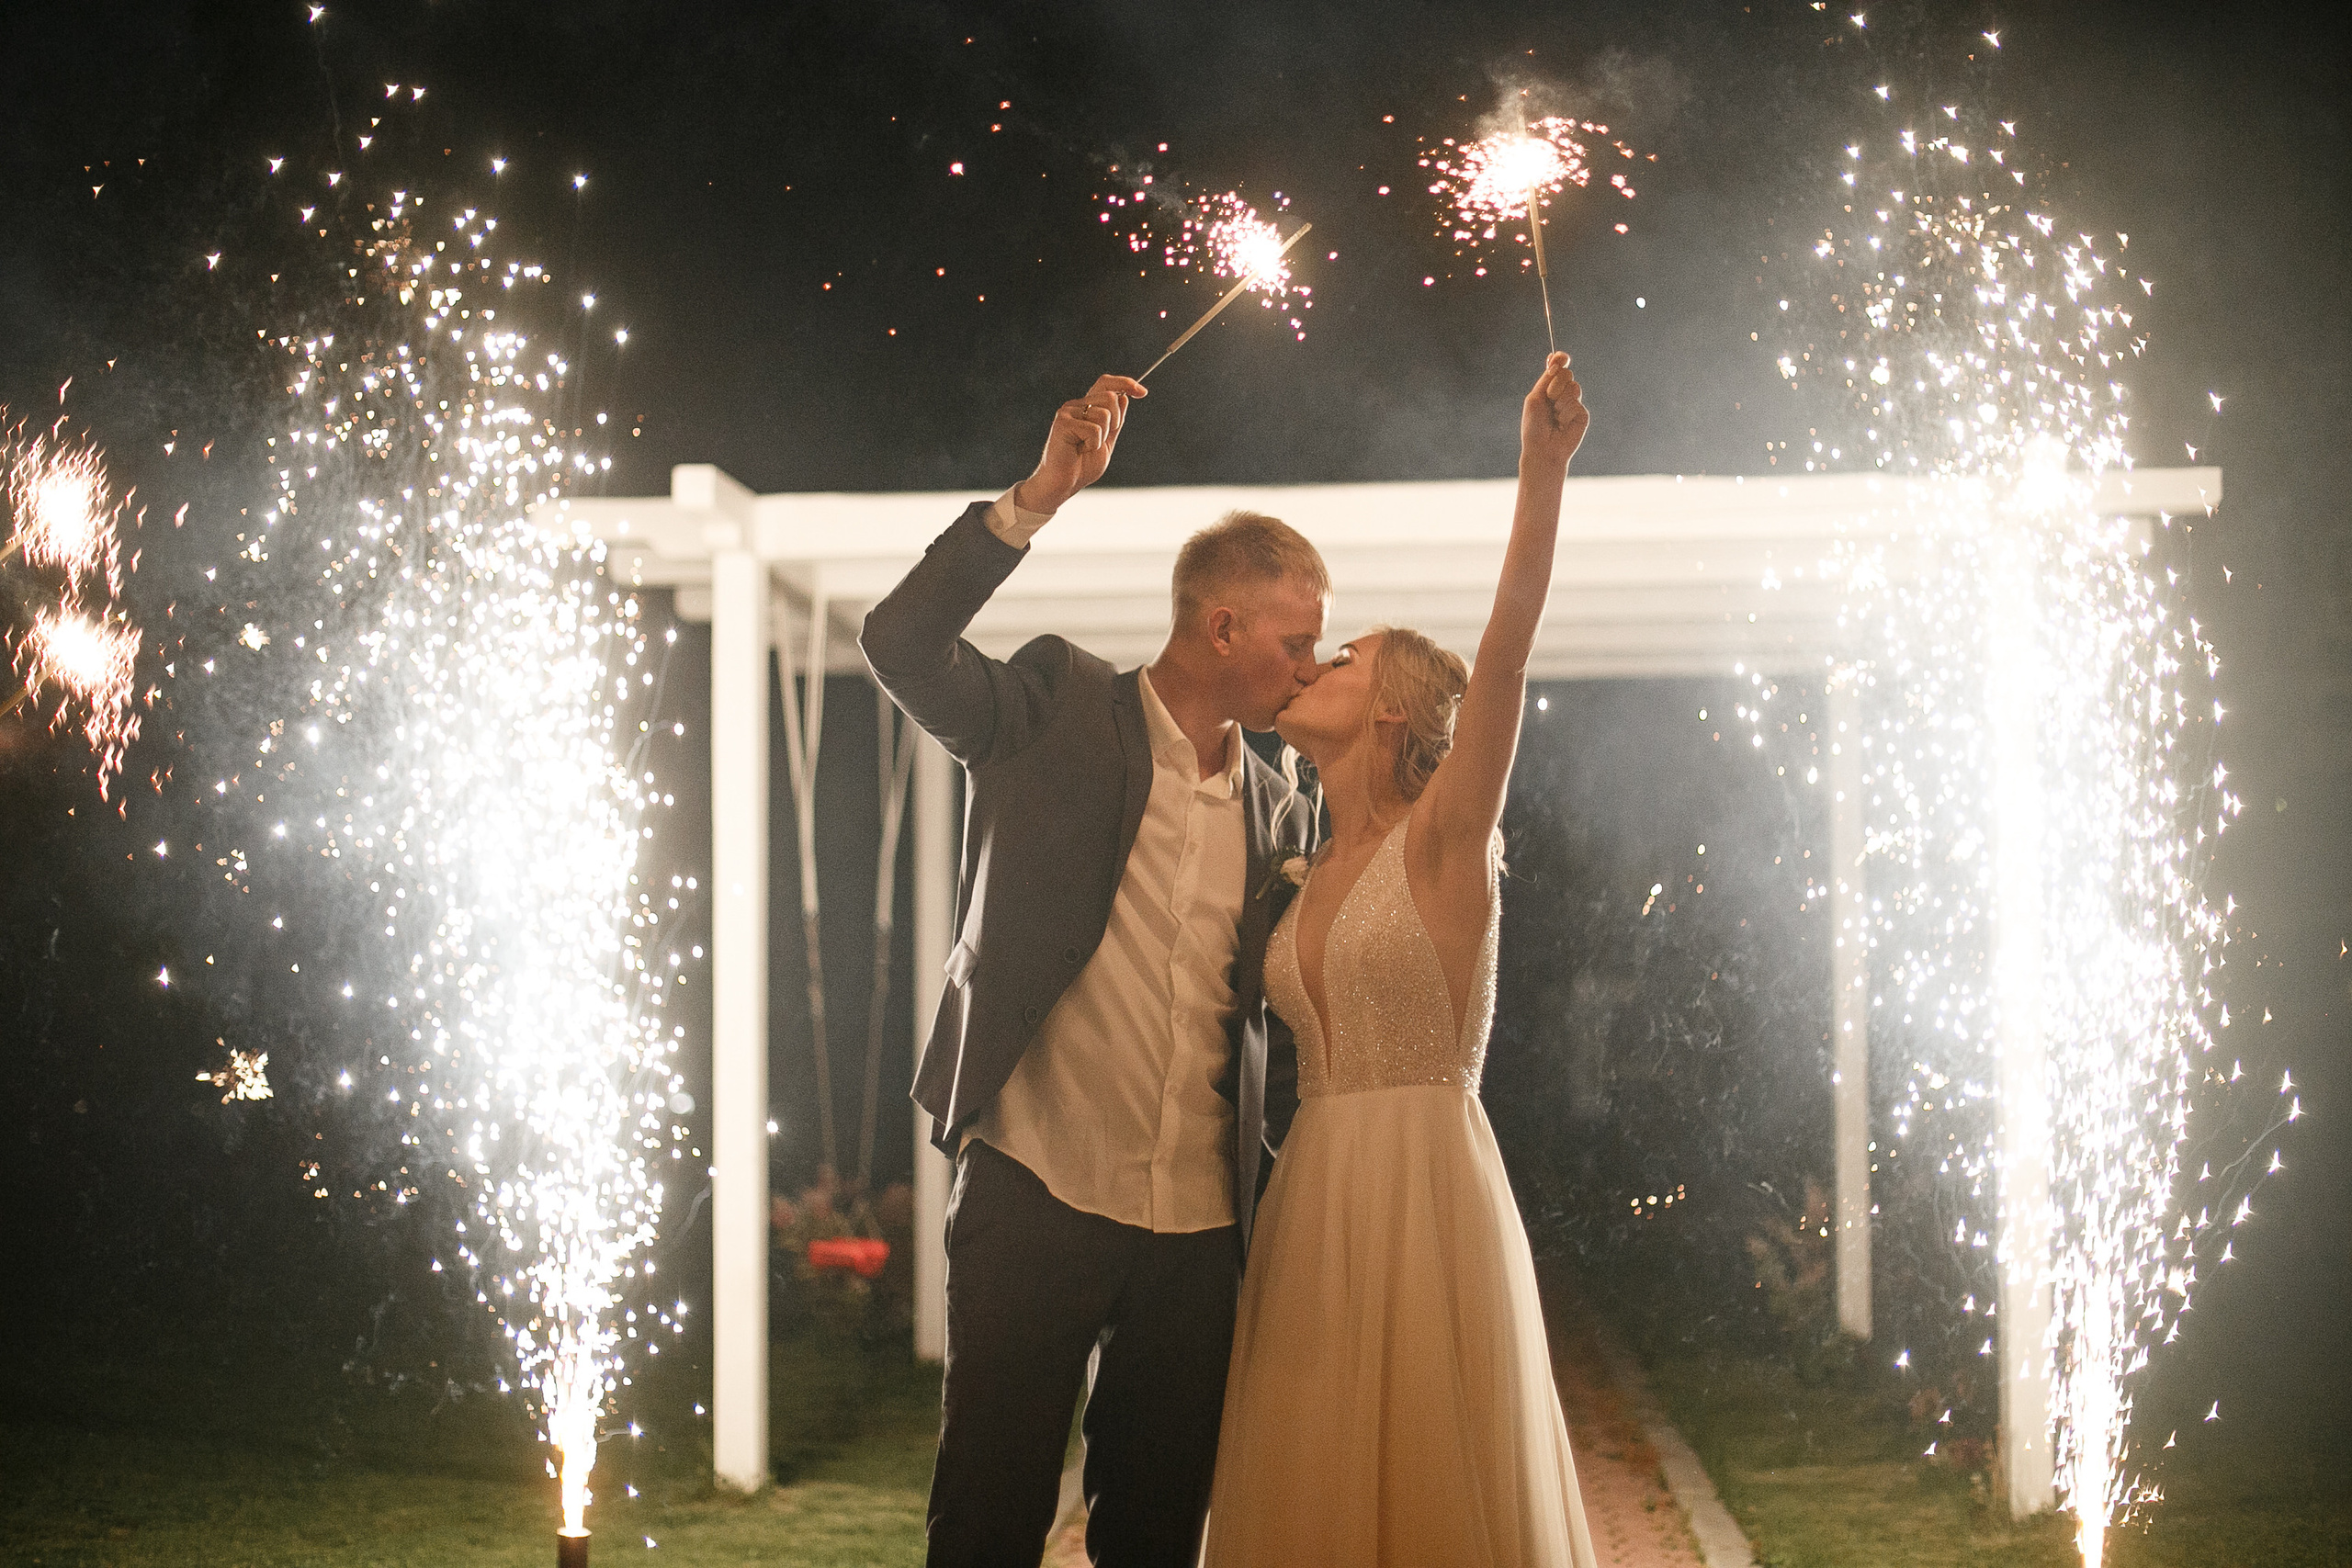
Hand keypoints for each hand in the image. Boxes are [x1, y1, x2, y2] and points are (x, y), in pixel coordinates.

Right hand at [1017, 374, 1147, 513]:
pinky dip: (1093, 444)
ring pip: (1104, 413)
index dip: (1126, 383)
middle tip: (1101, 440)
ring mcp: (1068, 412)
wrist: (1063, 484)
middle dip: (1116, 421)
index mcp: (1086, 407)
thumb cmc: (1082, 466)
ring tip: (1086, 447)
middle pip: (1110, 397)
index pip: (1106, 383)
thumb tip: (1125, 397)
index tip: (1142, 392)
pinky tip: (1080, 450)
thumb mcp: (1107, 441)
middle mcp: (1076, 405)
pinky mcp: (1063, 423)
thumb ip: (1115, 421)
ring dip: (1103, 436)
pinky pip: (1094, 429)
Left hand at [1520, 352, 1587, 475]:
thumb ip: (1546, 379)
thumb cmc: (1534, 426)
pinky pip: (1576, 404)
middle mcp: (1562, 394)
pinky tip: (1562, 424)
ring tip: (1555, 416)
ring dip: (1560, 401)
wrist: (1542, 449)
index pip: (1559, 368)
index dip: (1561, 359)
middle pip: (1567, 374)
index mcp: (1549, 388)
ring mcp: (1573, 403)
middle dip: (1556, 384)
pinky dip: (1566, 414)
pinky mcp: (1582, 414)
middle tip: (1549, 398)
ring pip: (1574, 387)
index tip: (1561, 357)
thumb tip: (1554, 358)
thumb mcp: (1535, 398)